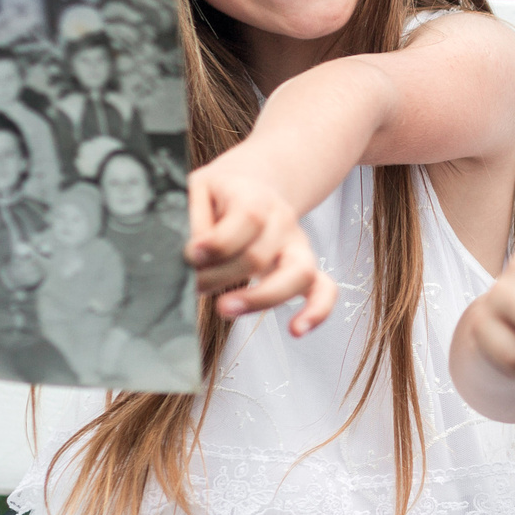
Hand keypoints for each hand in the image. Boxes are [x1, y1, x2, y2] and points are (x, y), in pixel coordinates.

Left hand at [185, 162, 336, 335]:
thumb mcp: (197, 191)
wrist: (251, 184)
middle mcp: (283, 221)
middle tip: (194, 285)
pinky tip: (296, 330)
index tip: (189, 254)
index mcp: (255, 197)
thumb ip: (195, 221)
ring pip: (298, 274)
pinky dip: (317, 311)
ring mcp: (298, 246)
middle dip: (218, 277)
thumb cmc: (219, 194)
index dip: (215, 243)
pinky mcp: (304, 268)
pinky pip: (325, 290)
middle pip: (260, 256)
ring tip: (225, 308)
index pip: (246, 220)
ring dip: (260, 298)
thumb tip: (196, 256)